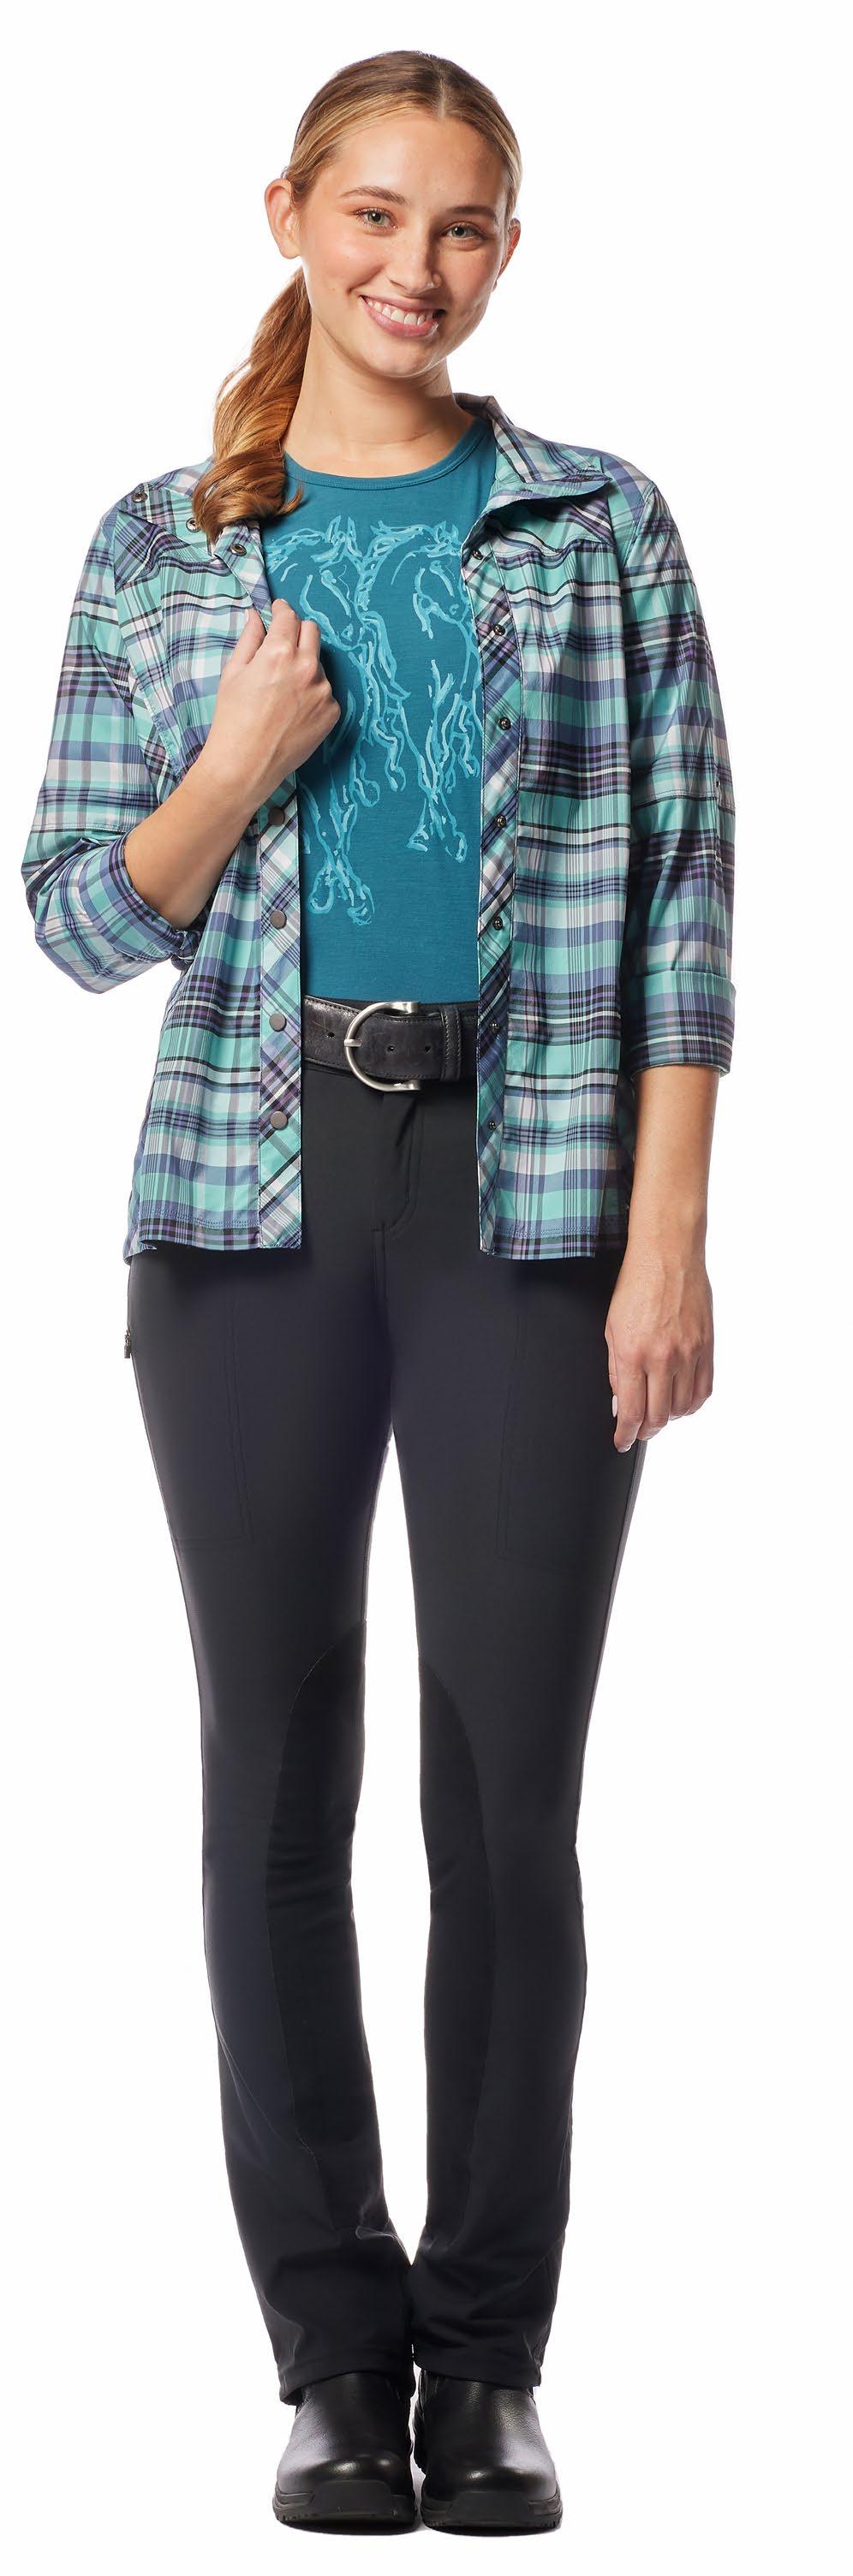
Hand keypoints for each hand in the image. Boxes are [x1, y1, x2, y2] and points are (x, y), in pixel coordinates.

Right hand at [202, 600, 339, 806]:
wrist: (245, 765)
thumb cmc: (232, 719)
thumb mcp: (233, 673)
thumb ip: (249, 640)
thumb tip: (256, 616)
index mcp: (279, 652)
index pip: (289, 617)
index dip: (282, 610)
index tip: (279, 610)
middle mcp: (306, 667)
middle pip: (312, 632)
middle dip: (297, 632)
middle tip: (283, 645)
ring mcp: (323, 691)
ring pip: (318, 664)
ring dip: (304, 667)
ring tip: (282, 692)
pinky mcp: (332, 712)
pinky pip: (325, 693)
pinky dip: (312, 695)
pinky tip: (293, 711)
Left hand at [604, 1235, 713, 1451]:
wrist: (668, 1256)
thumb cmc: (636, 1286)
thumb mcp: (611, 1328)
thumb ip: (616, 1367)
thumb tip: (620, 1399)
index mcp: (634, 1353)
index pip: (631, 1411)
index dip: (626, 1434)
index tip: (622, 1441)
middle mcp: (663, 1358)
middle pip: (659, 1415)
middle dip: (646, 1430)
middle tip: (639, 1430)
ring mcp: (689, 1353)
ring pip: (683, 1407)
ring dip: (669, 1418)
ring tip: (659, 1416)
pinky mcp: (707, 1346)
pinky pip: (703, 1389)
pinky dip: (691, 1404)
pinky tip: (681, 1404)